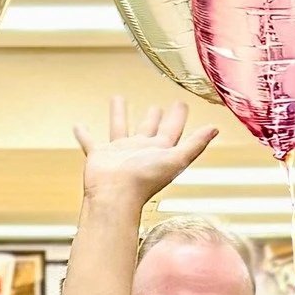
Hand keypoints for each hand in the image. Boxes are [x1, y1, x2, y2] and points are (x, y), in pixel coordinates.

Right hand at [74, 96, 216, 208]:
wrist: (115, 196)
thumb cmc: (145, 180)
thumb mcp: (176, 159)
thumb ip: (195, 144)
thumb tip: (216, 128)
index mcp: (159, 150)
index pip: (172, 129)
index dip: (178, 116)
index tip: (181, 102)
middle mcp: (140, 150)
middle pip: (148, 128)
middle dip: (153, 116)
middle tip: (157, 105)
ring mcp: (118, 153)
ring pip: (119, 128)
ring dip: (118, 114)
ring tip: (117, 98)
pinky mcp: (98, 156)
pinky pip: (90, 142)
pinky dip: (83, 135)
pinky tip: (78, 125)